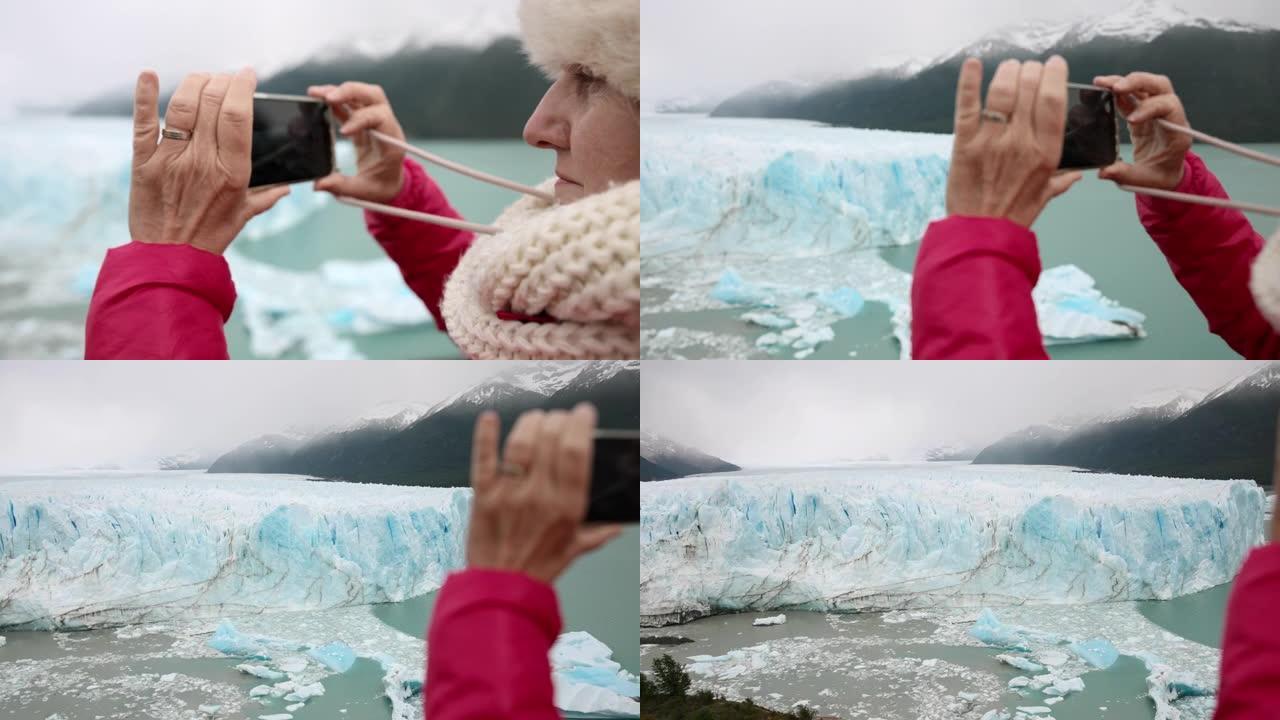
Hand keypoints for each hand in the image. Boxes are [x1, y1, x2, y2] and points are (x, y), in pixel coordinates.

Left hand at [129, 69, 289, 254]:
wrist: (168, 257)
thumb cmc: (208, 237)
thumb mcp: (243, 217)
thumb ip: (266, 197)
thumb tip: (287, 187)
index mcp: (232, 173)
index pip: (238, 117)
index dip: (242, 88)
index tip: (246, 75)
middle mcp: (202, 161)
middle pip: (211, 103)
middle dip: (220, 81)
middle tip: (225, 78)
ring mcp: (170, 159)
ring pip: (182, 106)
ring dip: (193, 83)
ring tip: (202, 79)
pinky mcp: (143, 161)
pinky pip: (144, 122)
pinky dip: (144, 96)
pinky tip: (148, 76)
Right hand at [307, 82, 406, 202]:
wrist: (390, 183)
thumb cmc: (381, 187)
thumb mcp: (364, 191)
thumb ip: (342, 187)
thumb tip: (318, 183)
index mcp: (392, 142)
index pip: (381, 118)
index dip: (361, 119)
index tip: (343, 131)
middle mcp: (385, 125)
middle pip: (374, 95)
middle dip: (350, 92)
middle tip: (327, 97)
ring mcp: (374, 119)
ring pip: (361, 94)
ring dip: (338, 91)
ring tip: (314, 93)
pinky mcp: (362, 118)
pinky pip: (350, 102)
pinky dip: (334, 97)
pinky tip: (316, 98)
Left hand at [465, 404, 621, 583]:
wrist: (500, 587)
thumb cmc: (539, 567)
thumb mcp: (575, 550)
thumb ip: (598, 533)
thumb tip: (619, 523)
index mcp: (568, 507)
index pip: (577, 454)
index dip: (581, 426)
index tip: (584, 413)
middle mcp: (541, 495)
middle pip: (550, 441)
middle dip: (558, 420)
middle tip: (560, 417)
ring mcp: (510, 493)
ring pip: (521, 444)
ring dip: (531, 423)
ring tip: (537, 418)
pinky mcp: (483, 494)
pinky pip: (484, 459)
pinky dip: (486, 435)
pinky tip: (490, 418)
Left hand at [946, 57, 1082, 228]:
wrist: (979, 233)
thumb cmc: (1013, 216)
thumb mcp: (1044, 197)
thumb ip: (1061, 181)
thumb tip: (1079, 174)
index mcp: (1046, 152)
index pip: (1054, 101)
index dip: (1054, 75)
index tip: (1054, 65)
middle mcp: (1021, 142)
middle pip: (1029, 89)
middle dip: (1030, 70)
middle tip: (1028, 69)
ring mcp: (991, 141)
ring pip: (1002, 91)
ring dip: (1007, 72)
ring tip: (1009, 68)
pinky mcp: (964, 143)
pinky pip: (967, 105)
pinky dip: (969, 81)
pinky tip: (973, 64)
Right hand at [1092, 73, 1191, 189]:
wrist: (1165, 173)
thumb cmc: (1160, 176)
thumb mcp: (1145, 179)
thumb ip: (1125, 174)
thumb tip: (1103, 171)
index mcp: (1176, 131)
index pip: (1169, 106)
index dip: (1149, 108)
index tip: (1130, 120)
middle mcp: (1169, 115)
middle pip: (1160, 85)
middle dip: (1138, 82)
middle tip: (1116, 87)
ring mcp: (1155, 110)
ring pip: (1145, 85)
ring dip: (1124, 81)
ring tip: (1101, 83)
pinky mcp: (1141, 111)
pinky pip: (1131, 94)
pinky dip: (1116, 89)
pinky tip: (1101, 88)